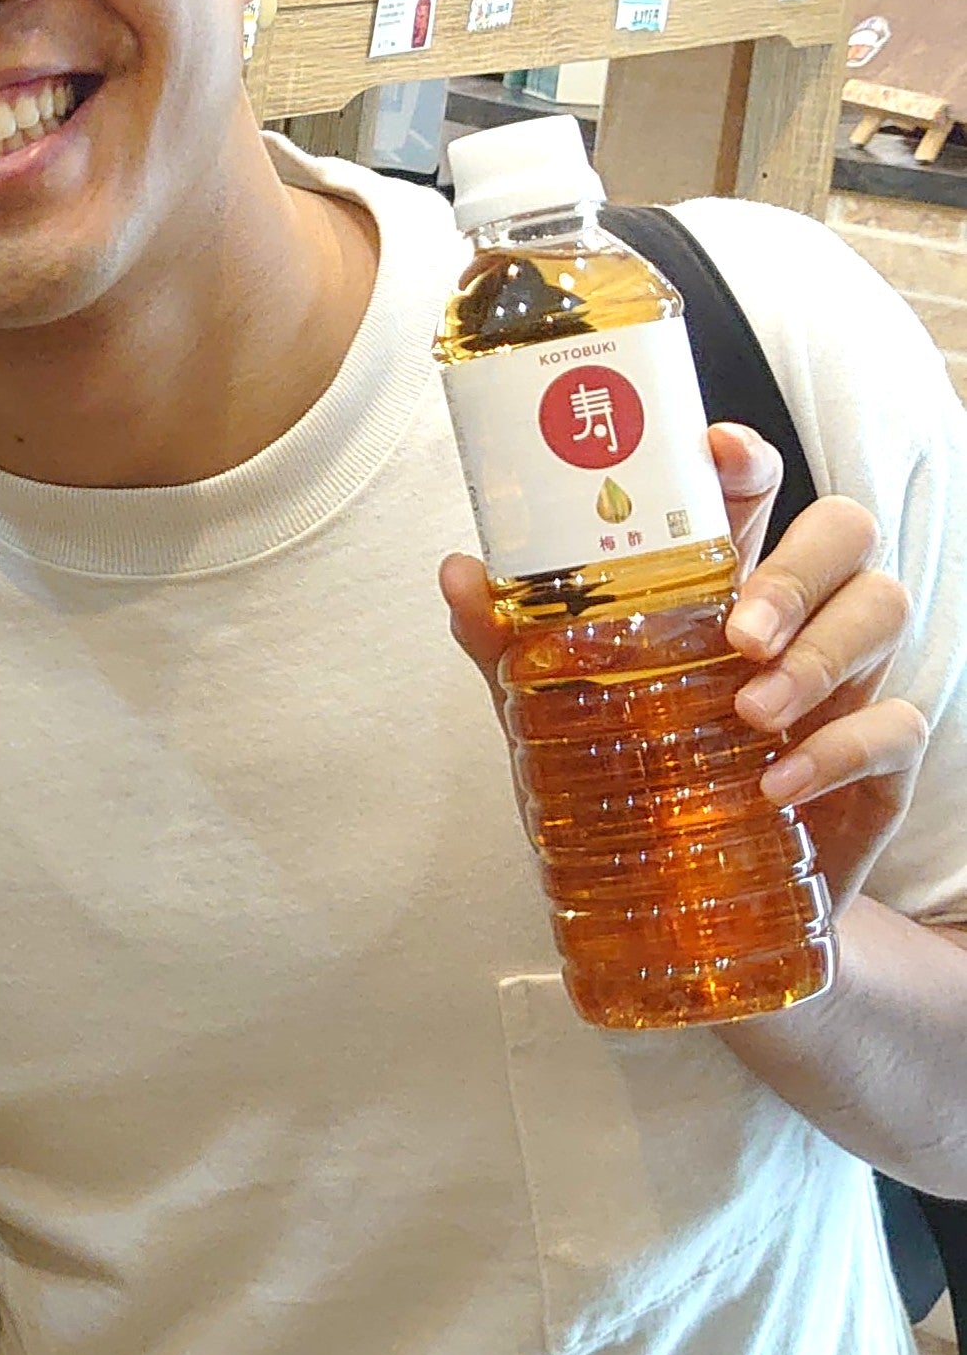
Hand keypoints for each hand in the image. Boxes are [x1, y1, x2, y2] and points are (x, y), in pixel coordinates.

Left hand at [441, 423, 927, 916]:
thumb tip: (459, 574)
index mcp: (719, 581)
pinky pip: (896, 725)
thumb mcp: (553, 708)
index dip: (748, 459)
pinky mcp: (880, 754)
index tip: (722, 455)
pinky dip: (838, 750)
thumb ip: (507, 644)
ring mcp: (846, 677)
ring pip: (882, 609)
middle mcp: (794, 615)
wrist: (695, 899)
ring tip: (750, 711)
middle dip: (798, 569)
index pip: (755, 490)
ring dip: (819, 655)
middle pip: (843, 532)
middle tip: (739, 632)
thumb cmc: (632, 774)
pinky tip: (776, 781)